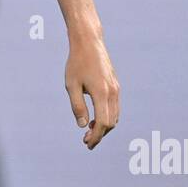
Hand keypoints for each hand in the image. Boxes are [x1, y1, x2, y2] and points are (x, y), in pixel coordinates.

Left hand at [65, 30, 120, 149]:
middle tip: (86, 141)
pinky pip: (115, 107)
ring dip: (104, 127)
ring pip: (115, 116)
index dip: (96, 136)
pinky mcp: (115, 85)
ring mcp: (116, 88)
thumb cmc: (76, 63)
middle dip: (100, 134)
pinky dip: (107, 117)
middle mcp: (112, 92)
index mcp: (101, 93)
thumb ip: (77, 106)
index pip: (102, 123)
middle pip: (110, 122)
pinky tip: (95, 118)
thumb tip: (82, 126)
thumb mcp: (71, 85)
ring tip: (89, 131)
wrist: (89, 42)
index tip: (87, 144)